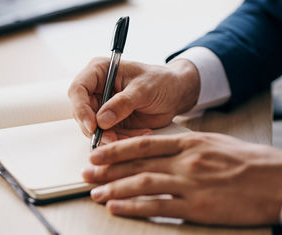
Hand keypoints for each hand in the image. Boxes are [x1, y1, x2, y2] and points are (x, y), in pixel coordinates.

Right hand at [68, 57, 199, 142]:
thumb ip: (122, 103)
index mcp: (99, 71)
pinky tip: (140, 134)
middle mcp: (96, 89)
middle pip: (82, 112)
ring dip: (110, 137)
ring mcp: (102, 106)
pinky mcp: (111, 121)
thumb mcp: (144, 89)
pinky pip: (108, 135)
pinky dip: (121, 140)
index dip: (81, 108)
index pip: (78, 89)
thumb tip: (102, 120)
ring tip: (133, 136)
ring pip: (93, 128)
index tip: (92, 126)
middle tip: (111, 139)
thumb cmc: (161, 81)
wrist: (176, 93)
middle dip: (95, 129)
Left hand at [82, 132, 281, 225]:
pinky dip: (134, 207)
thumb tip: (157, 151)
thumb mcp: (210, 143)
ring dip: (115, 189)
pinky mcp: (197, 208)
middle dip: (108, 170)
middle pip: (137, 164)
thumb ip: (182, 146)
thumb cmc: (244, 160)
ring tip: (96, 193)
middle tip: (86, 175)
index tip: (96, 154)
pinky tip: (117, 207)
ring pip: (143, 184)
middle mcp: (184, 161)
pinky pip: (159, 206)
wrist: (275, 179)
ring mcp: (190, 184)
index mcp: (188, 143)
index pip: (143, 144)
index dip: (116, 149)